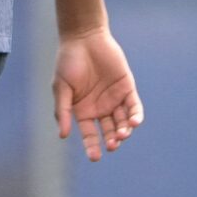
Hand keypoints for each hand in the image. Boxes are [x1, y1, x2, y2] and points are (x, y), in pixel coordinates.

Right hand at [54, 27, 143, 162]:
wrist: (84, 39)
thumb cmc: (68, 63)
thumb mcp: (61, 89)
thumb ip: (64, 112)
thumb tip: (63, 136)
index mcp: (83, 112)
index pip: (89, 135)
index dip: (92, 146)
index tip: (95, 157)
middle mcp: (100, 108)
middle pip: (109, 131)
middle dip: (112, 140)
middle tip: (113, 145)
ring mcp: (114, 99)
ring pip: (123, 122)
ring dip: (124, 130)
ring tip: (122, 135)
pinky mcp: (127, 88)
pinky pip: (134, 106)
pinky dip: (135, 115)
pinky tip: (134, 122)